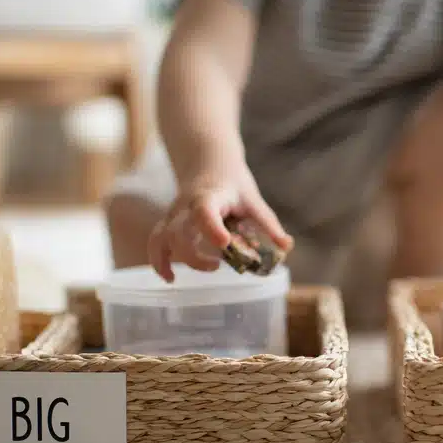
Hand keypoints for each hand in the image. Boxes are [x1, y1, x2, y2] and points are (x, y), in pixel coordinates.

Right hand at [148, 168, 292, 282]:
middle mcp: (186, 206)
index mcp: (209, 197)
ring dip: (172, 259)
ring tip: (188, 275)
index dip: (211, 228)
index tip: (223, 244)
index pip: (204, 210)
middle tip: (219, 265)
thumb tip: (286, 247)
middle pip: (179, 231)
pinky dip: (158, 261)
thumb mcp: (254, 201)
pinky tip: (169, 278)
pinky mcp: (168, 224)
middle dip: (194, 255)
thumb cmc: (233, 184)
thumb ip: (268, 225)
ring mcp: (174, 215)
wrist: (208, 164)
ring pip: (162, 237)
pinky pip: (156, 242)